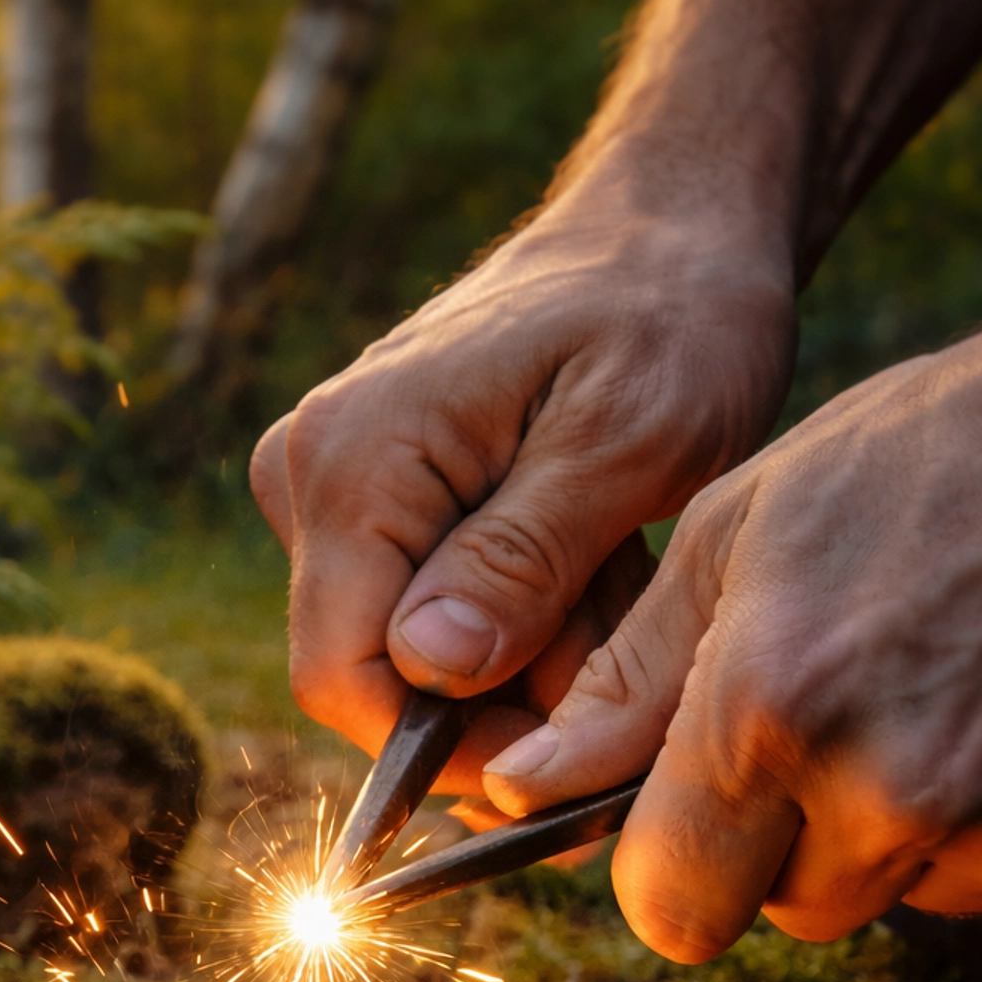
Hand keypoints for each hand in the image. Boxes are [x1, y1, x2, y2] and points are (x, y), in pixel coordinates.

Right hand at [250, 189, 796, 796]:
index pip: (343, 678)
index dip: (450, 748)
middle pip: (381, 680)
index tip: (571, 751)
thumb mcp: (628, 440)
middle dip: (511, 698)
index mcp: (352, 459)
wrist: (671, 230)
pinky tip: (594, 568)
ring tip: (622, 576)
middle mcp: (311, 478)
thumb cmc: (669, 313)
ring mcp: (335, 493)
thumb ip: (524, 558)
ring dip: (533, 662)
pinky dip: (527, 626)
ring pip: (419, 662)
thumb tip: (430, 669)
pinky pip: (436, 620)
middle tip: (632, 638)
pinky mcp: (376, 508)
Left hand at [481, 303, 981, 958]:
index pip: (668, 908)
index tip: (686, 807)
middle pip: (782, 909)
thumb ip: (624, 686)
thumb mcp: (736, 537)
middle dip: (780, 843)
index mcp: (770, 712)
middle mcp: (883, 789)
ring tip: (916, 694)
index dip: (669, 866)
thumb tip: (521, 791)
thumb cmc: (910, 459)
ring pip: (886, 895)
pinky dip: (976, 820)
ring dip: (882, 830)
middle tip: (824, 718)